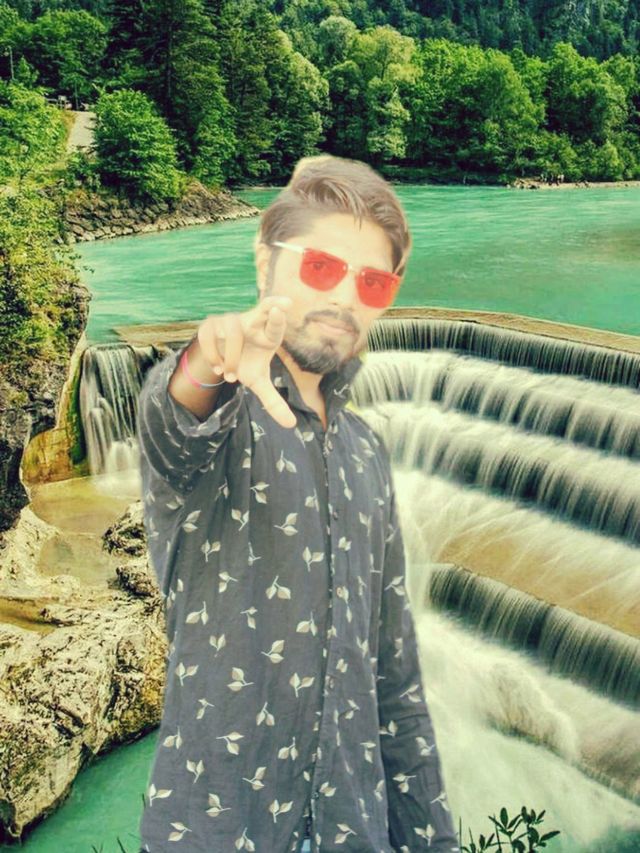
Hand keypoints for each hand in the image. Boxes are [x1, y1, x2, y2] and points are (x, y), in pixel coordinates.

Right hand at [197, 296, 296, 428]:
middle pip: (263, 307)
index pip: (276, 322)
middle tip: (282, 306)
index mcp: (267, 334)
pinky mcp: (209, 324)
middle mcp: (251, 322)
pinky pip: (209, 338)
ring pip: (232, 334)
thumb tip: (291, 425)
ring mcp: (229, 321)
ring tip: (229, 375)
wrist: (218, 357)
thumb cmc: (245, 363)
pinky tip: (218, 369)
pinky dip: (213, 356)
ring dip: (231, 358)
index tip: (286, 307)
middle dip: (272, 305)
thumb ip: (273, 400)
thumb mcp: (258, 381)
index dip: (280, 316)